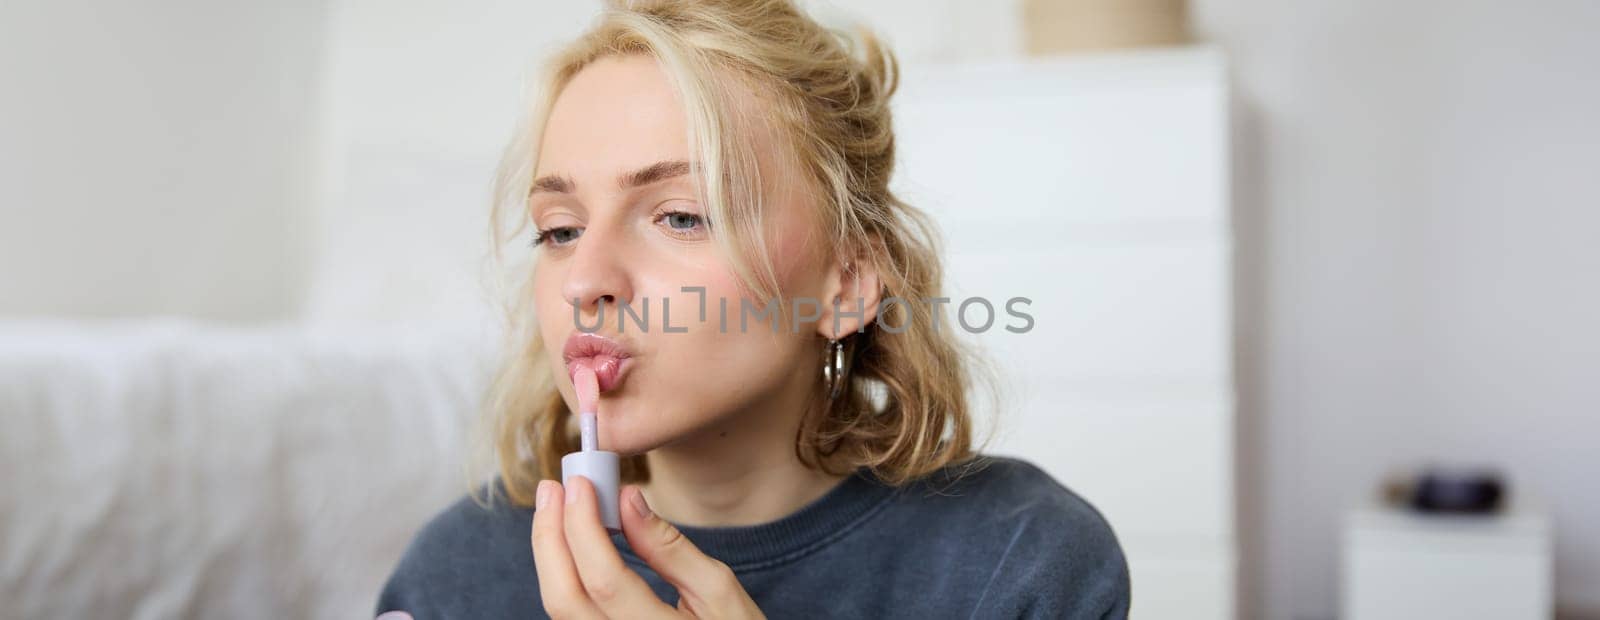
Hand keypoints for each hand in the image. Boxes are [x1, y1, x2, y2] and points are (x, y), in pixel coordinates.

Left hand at [531, 476, 765, 618]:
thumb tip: (627, 499)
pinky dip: (562, 576)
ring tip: (556, 509)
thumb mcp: (719, 591)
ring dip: (551, 555)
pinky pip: (571, 616)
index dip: (584, 528)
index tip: (579, 484)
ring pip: (560, 610)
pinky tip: (569, 546)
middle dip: (550, 538)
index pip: (605, 582)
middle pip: (565, 599)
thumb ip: (670, 548)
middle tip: (553, 489)